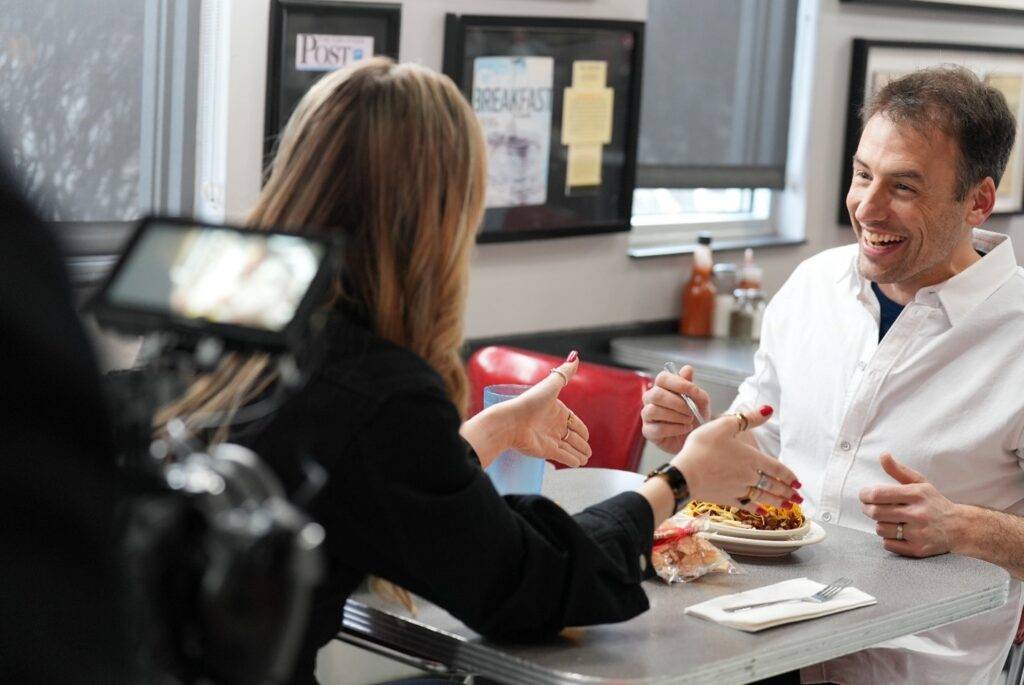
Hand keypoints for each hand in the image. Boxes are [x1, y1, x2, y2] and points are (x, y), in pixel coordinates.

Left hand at [497, 353, 591, 466]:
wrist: (510, 422)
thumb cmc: (529, 402)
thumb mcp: (550, 385)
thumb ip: (564, 373)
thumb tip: (576, 356)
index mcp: (556, 410)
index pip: (573, 421)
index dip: (581, 427)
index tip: (587, 434)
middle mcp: (554, 425)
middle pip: (572, 436)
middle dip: (581, 443)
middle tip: (588, 450)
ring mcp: (550, 439)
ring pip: (569, 447)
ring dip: (578, 453)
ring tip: (585, 458)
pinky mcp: (546, 451)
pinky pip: (563, 456)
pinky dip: (571, 460)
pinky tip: (578, 464)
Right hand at [641, 365, 710, 453]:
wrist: (695, 438)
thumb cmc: (695, 417)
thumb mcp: (700, 401)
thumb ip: (693, 387)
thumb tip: (687, 369)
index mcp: (662, 387)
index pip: (662, 378)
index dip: (677, 383)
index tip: (693, 390)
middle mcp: (651, 399)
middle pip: (656, 394)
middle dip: (677, 403)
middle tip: (691, 411)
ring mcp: (647, 415)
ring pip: (654, 411)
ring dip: (676, 416)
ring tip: (689, 420)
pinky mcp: (648, 431)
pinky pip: (657, 428)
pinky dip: (675, 428)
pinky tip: (685, 428)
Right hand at [671, 405, 801, 507]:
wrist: (684, 475)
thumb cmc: (702, 449)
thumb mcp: (724, 425)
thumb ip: (748, 418)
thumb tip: (768, 410)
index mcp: (751, 458)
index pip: (777, 468)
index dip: (789, 475)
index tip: (797, 482)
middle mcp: (749, 476)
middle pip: (773, 485)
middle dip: (787, 492)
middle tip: (797, 498)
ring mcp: (738, 489)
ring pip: (763, 497)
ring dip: (777, 502)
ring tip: (787, 507)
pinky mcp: (726, 498)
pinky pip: (746, 505)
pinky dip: (756, 509)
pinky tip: (761, 512)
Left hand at [859, 453, 957, 557]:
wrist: (960, 527)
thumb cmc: (934, 503)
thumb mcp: (920, 483)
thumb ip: (899, 470)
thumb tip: (883, 455)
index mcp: (917, 494)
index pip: (878, 494)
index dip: (865, 495)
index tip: (864, 495)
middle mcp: (918, 513)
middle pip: (876, 512)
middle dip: (867, 509)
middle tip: (868, 507)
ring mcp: (919, 533)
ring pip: (881, 529)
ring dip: (880, 524)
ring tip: (889, 520)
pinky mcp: (918, 549)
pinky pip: (889, 544)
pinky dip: (888, 539)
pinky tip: (898, 533)